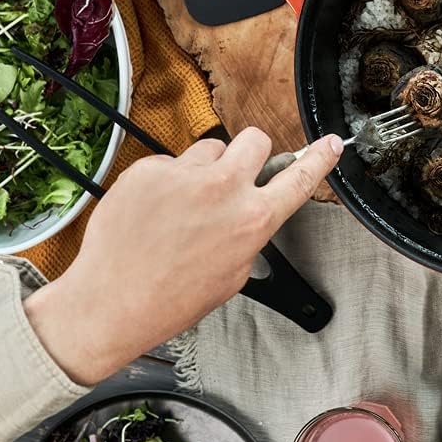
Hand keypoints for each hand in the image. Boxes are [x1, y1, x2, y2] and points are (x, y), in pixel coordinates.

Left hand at [25, 128, 342, 384]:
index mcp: (252, 220)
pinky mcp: (149, 169)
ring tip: (182, 204)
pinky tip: (153, 210)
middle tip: (235, 174)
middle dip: (250, 153)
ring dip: (204, 168)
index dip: (319, 158)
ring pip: (210, 148)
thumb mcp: (233, 274)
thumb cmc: (171, 298)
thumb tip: (252, 207)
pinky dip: (166, 181)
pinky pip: (170, 162)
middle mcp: (223, 190)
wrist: (110, 302)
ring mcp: (184, 175)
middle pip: (255, 139)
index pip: (299, 178)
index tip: (331, 143)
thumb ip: (250, 232)